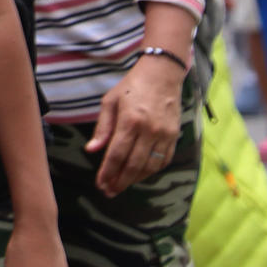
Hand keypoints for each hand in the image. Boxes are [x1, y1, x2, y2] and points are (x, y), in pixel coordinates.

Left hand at [84, 55, 183, 197]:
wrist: (162, 75)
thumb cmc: (131, 87)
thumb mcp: (110, 102)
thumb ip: (102, 128)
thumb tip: (92, 150)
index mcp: (130, 120)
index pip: (116, 154)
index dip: (107, 172)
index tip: (100, 184)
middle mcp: (149, 129)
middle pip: (133, 165)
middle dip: (120, 181)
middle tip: (109, 191)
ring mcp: (164, 134)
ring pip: (149, 166)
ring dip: (135, 179)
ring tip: (121, 185)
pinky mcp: (174, 136)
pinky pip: (163, 161)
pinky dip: (151, 171)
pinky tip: (139, 174)